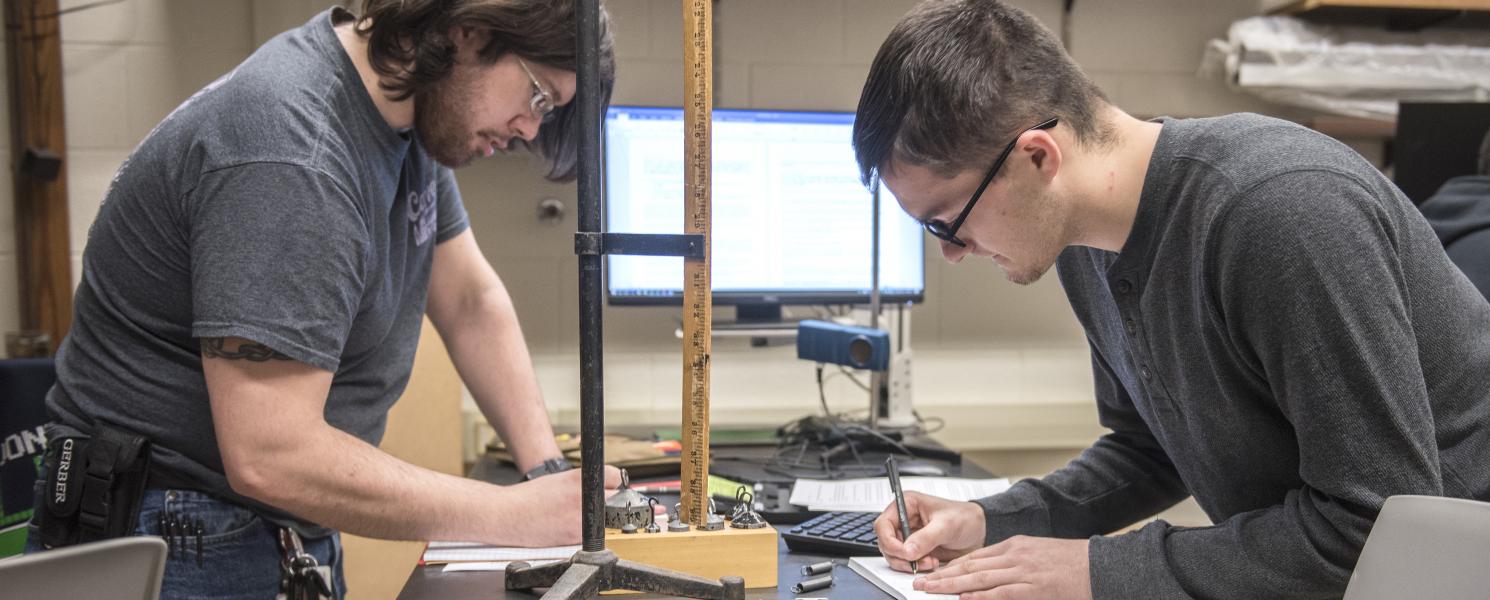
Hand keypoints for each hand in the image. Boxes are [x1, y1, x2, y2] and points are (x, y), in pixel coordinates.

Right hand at [505, 465, 621, 545]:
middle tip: (589, 505)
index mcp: (579, 478)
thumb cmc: (529, 497)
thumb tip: (605, 487)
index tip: (610, 487)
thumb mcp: (560, 479)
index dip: (612, 483)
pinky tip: (566, 527)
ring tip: (572, 516)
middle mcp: (583, 497)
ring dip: (596, 519)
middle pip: (614, 499)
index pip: (615, 477)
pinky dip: (585, 533)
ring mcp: (581, 519)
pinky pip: (591, 536)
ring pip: (604, 520)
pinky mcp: (576, 538)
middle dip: (607, 502)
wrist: (507, 515)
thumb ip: (583, 482)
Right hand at [875, 491, 985, 571]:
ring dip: (908, 563)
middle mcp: (904, 520)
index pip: (883, 523)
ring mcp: (909, 535)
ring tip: (929, 562)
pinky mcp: (915, 549)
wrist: (978, 531)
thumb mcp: (946, 526)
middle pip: (885, 542)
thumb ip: (926, 538)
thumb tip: (907, 550)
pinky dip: (915, 566)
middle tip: (917, 560)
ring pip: (893, 554)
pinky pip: (905, 561)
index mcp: (907, 505)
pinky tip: (931, 562)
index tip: (903, 552)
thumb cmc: (964, 518)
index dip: (888, 540)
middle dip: (900, 555)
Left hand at [913, 535, 1091, 599]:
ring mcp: (1023, 572)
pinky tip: (963, 598)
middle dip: (943, 575)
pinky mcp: (1033, 589)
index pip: (975, 556)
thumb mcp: (1038, 553)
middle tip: (921, 582)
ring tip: (930, 589)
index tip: (934, 572)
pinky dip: (980, 596)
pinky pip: (1001, 593)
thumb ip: (1014, 561)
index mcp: (1015, 545)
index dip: (951, 566)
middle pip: (970, 565)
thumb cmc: (1072, 562)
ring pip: (979, 578)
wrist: (1099, 565)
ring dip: (951, 585)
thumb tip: (992, 575)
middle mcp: (1014, 556)